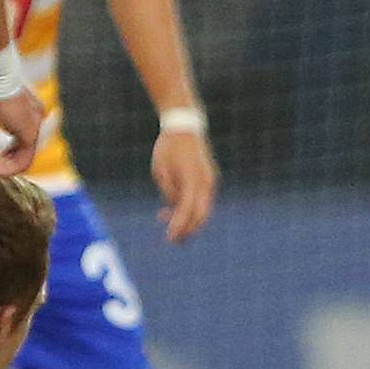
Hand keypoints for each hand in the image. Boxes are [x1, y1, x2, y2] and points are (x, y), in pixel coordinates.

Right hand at [0, 83, 43, 177]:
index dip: (4, 156)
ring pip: (21, 161)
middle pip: (21, 153)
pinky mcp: (30, 134)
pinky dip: (2, 169)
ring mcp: (34, 127)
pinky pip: (21, 162)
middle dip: (0, 166)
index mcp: (26, 111)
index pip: (20, 142)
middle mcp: (34, 119)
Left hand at [153, 124, 217, 241]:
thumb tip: (175, 208)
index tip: (170, 237)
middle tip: (173, 240)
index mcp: (192, 178)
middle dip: (188, 230)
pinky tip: (169, 210)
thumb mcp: (160, 169)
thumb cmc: (169, 147)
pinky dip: (189, 209)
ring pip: (202, 209)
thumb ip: (169, 190)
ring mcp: (209, 181)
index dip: (180, 225)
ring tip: (161, 218)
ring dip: (186, 219)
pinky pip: (201, 200)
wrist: (184, 128)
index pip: (188, 209)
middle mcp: (205, 182)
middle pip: (201, 214)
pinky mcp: (208, 180)